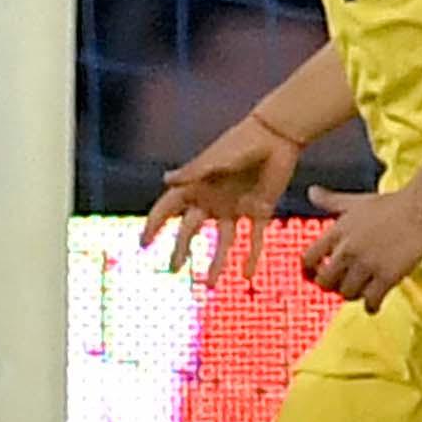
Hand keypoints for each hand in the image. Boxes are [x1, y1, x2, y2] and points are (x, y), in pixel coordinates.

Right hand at [139, 113, 301, 277]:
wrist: (278, 136)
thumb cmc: (242, 143)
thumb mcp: (216, 159)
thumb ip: (194, 172)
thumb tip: (165, 181)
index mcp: (197, 186)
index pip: (169, 208)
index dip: (155, 224)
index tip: (144, 244)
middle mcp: (213, 200)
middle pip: (191, 230)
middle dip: (181, 249)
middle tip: (174, 269)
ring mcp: (235, 207)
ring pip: (223, 241)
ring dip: (216, 263)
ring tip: (211, 285)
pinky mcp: (259, 210)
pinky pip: (254, 239)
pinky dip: (251, 257)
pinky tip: (247, 276)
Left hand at [298, 179, 421, 309]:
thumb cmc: (390, 204)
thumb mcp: (355, 202)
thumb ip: (331, 201)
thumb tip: (311, 192)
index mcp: (337, 231)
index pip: (308, 259)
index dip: (311, 270)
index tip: (319, 273)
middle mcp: (348, 249)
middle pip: (325, 282)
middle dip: (332, 286)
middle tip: (342, 285)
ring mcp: (367, 264)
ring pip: (347, 294)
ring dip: (353, 295)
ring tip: (362, 291)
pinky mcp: (387, 276)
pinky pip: (371, 301)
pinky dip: (371, 306)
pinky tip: (374, 303)